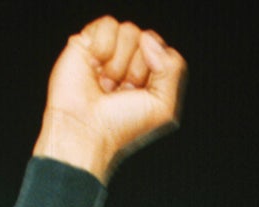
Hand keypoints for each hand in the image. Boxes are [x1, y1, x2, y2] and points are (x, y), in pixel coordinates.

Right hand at [33, 15, 186, 182]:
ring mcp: (110, 52)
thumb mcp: (163, 106)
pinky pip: (108, 24)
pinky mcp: (88, 42)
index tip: (141, 95)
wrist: (85, 130)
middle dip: (138, 68)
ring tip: (106, 84)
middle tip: (122, 91)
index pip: (166, 52)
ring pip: (130, 30)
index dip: (157, 70)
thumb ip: (172, 69)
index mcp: (150, 78)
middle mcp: (131, 63)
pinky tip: (94, 66)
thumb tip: (148, 38)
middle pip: (149, 39)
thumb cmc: (122, 126)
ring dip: (119, 62)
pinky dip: (103, 47)